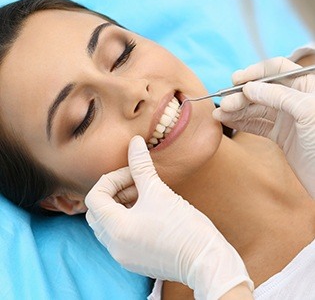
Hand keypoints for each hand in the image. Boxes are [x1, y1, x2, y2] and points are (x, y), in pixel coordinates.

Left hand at [85, 136, 252, 299]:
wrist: (206, 260)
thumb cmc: (184, 226)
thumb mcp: (159, 191)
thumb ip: (141, 165)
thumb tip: (135, 141)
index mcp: (116, 229)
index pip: (95, 197)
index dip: (112, 179)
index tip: (133, 174)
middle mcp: (114, 246)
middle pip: (97, 211)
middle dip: (114, 192)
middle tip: (136, 184)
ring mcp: (123, 255)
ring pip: (108, 224)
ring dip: (120, 205)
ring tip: (144, 196)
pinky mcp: (134, 260)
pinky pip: (118, 236)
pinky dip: (126, 219)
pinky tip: (147, 212)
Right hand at [213, 57, 314, 197]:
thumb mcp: (307, 111)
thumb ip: (279, 96)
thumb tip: (250, 87)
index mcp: (307, 86)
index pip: (277, 70)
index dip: (256, 72)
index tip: (237, 80)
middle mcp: (295, 100)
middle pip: (262, 91)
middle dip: (241, 96)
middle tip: (225, 104)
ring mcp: (287, 118)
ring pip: (256, 109)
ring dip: (237, 110)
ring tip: (219, 114)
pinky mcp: (280, 135)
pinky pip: (257, 125)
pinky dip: (242, 123)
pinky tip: (228, 121)